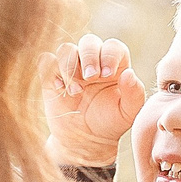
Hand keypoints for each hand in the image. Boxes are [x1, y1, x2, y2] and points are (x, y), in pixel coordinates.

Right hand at [41, 33, 145, 167]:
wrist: (85, 139)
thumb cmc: (110, 122)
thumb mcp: (127, 113)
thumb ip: (134, 94)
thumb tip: (129, 74)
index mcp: (114, 64)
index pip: (113, 47)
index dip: (109, 55)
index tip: (107, 75)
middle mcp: (93, 61)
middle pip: (89, 42)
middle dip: (89, 56)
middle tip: (90, 78)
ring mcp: (71, 67)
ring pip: (66, 49)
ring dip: (69, 66)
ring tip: (75, 91)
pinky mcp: (52, 76)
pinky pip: (46, 60)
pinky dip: (50, 69)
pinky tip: (58, 87)